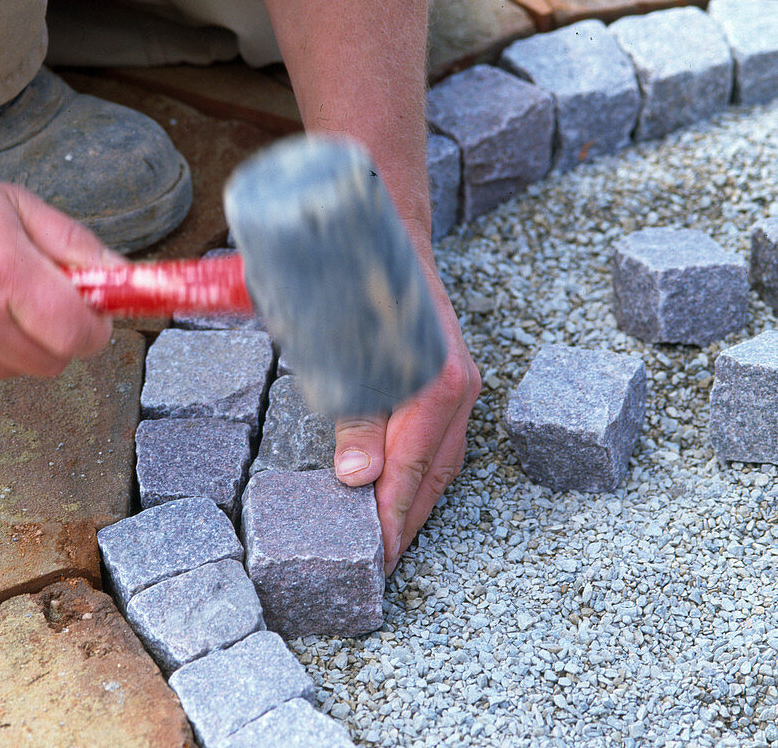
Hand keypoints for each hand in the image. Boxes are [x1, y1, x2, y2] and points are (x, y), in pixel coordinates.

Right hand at [0, 167, 117, 381]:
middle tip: (40, 302)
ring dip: (21, 345)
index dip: (95, 326)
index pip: (81, 335)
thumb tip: (123, 277)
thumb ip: (76, 245)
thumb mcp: (17, 205)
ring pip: (20, 371)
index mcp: (7, 274)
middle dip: (60, 335)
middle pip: (55, 361)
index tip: (90, 311)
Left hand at [333, 268, 480, 574]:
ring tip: (386, 544)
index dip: (391, 518)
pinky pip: (437, 442)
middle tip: (379, 567)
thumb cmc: (358, 289)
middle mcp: (456, 388)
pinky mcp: (446, 382)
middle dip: (405, 524)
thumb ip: (354, 415)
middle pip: (433, 476)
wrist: (388, 231)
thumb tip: (358, 478)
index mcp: (436, 382)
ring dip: (413, 504)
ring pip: (439, 463)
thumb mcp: (342, 352)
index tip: (376, 559)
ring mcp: (456, 385)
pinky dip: (419, 475)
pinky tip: (398, 494)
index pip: (411, 469)